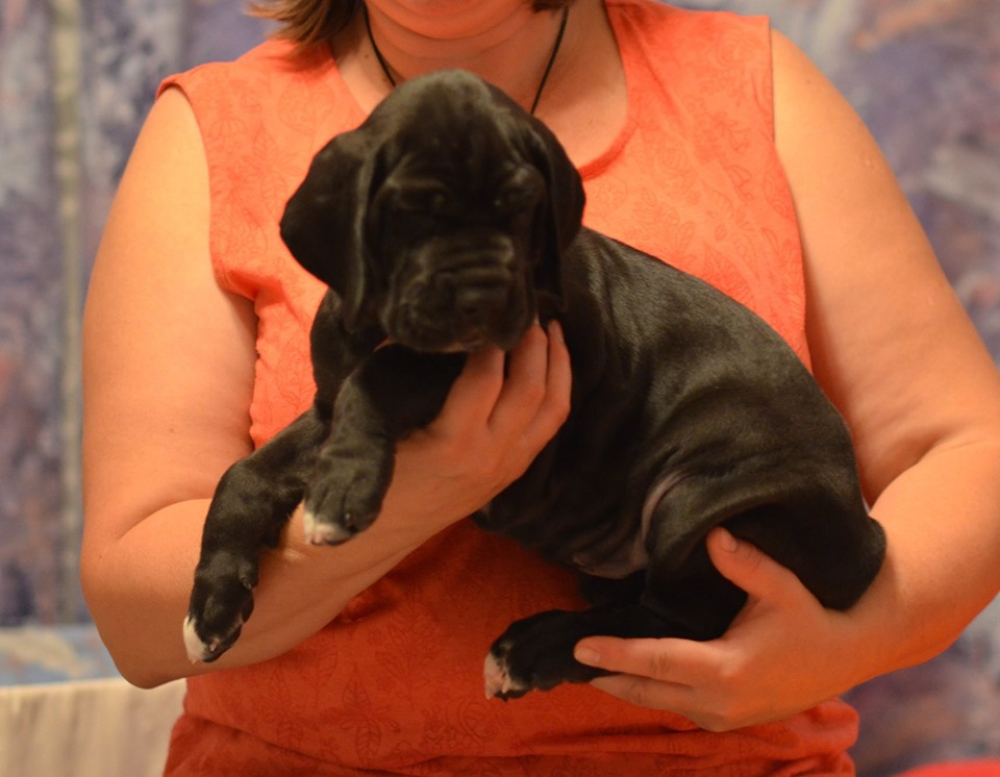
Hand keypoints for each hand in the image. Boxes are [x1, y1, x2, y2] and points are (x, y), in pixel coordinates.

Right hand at [381, 320, 571, 533]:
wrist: (379, 532)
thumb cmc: (373, 472)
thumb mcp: (378, 421)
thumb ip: (401, 372)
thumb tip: (427, 326)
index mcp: (453, 444)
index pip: (486, 378)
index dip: (491, 338)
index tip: (490, 307)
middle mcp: (491, 456)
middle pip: (530, 388)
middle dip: (533, 341)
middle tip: (526, 306)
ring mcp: (509, 466)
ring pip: (553, 408)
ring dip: (557, 363)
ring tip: (551, 328)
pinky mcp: (515, 471)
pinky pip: (550, 425)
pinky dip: (557, 389)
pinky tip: (552, 365)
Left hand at [573, 528, 869, 730]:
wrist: (845, 656)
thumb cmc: (811, 617)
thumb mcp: (782, 586)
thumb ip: (745, 562)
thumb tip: (713, 534)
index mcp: (727, 670)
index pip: (656, 661)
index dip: (615, 654)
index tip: (579, 647)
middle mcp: (719, 702)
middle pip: (646, 691)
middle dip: (605, 675)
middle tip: (567, 660)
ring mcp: (722, 717)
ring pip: (657, 702)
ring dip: (623, 685)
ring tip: (587, 665)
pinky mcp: (726, 720)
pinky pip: (674, 705)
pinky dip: (647, 690)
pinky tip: (626, 674)